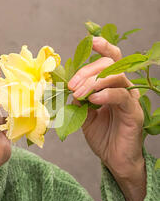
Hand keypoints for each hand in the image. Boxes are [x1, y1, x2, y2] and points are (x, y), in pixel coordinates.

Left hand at [68, 37, 145, 200]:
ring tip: (79, 95)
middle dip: (87, 71)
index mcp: (112, 85)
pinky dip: (105, 95)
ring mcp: (130, 98)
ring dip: (92, 82)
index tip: (91, 40)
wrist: (115, 160)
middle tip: (72, 86)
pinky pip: (121, 96)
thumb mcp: (83, 115)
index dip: (103, 47)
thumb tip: (67, 89)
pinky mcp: (133, 112)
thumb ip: (78, 100)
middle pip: (109, 65)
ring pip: (115, 77)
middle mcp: (123, 88)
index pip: (111, 60)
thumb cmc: (102, 136)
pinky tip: (93, 101)